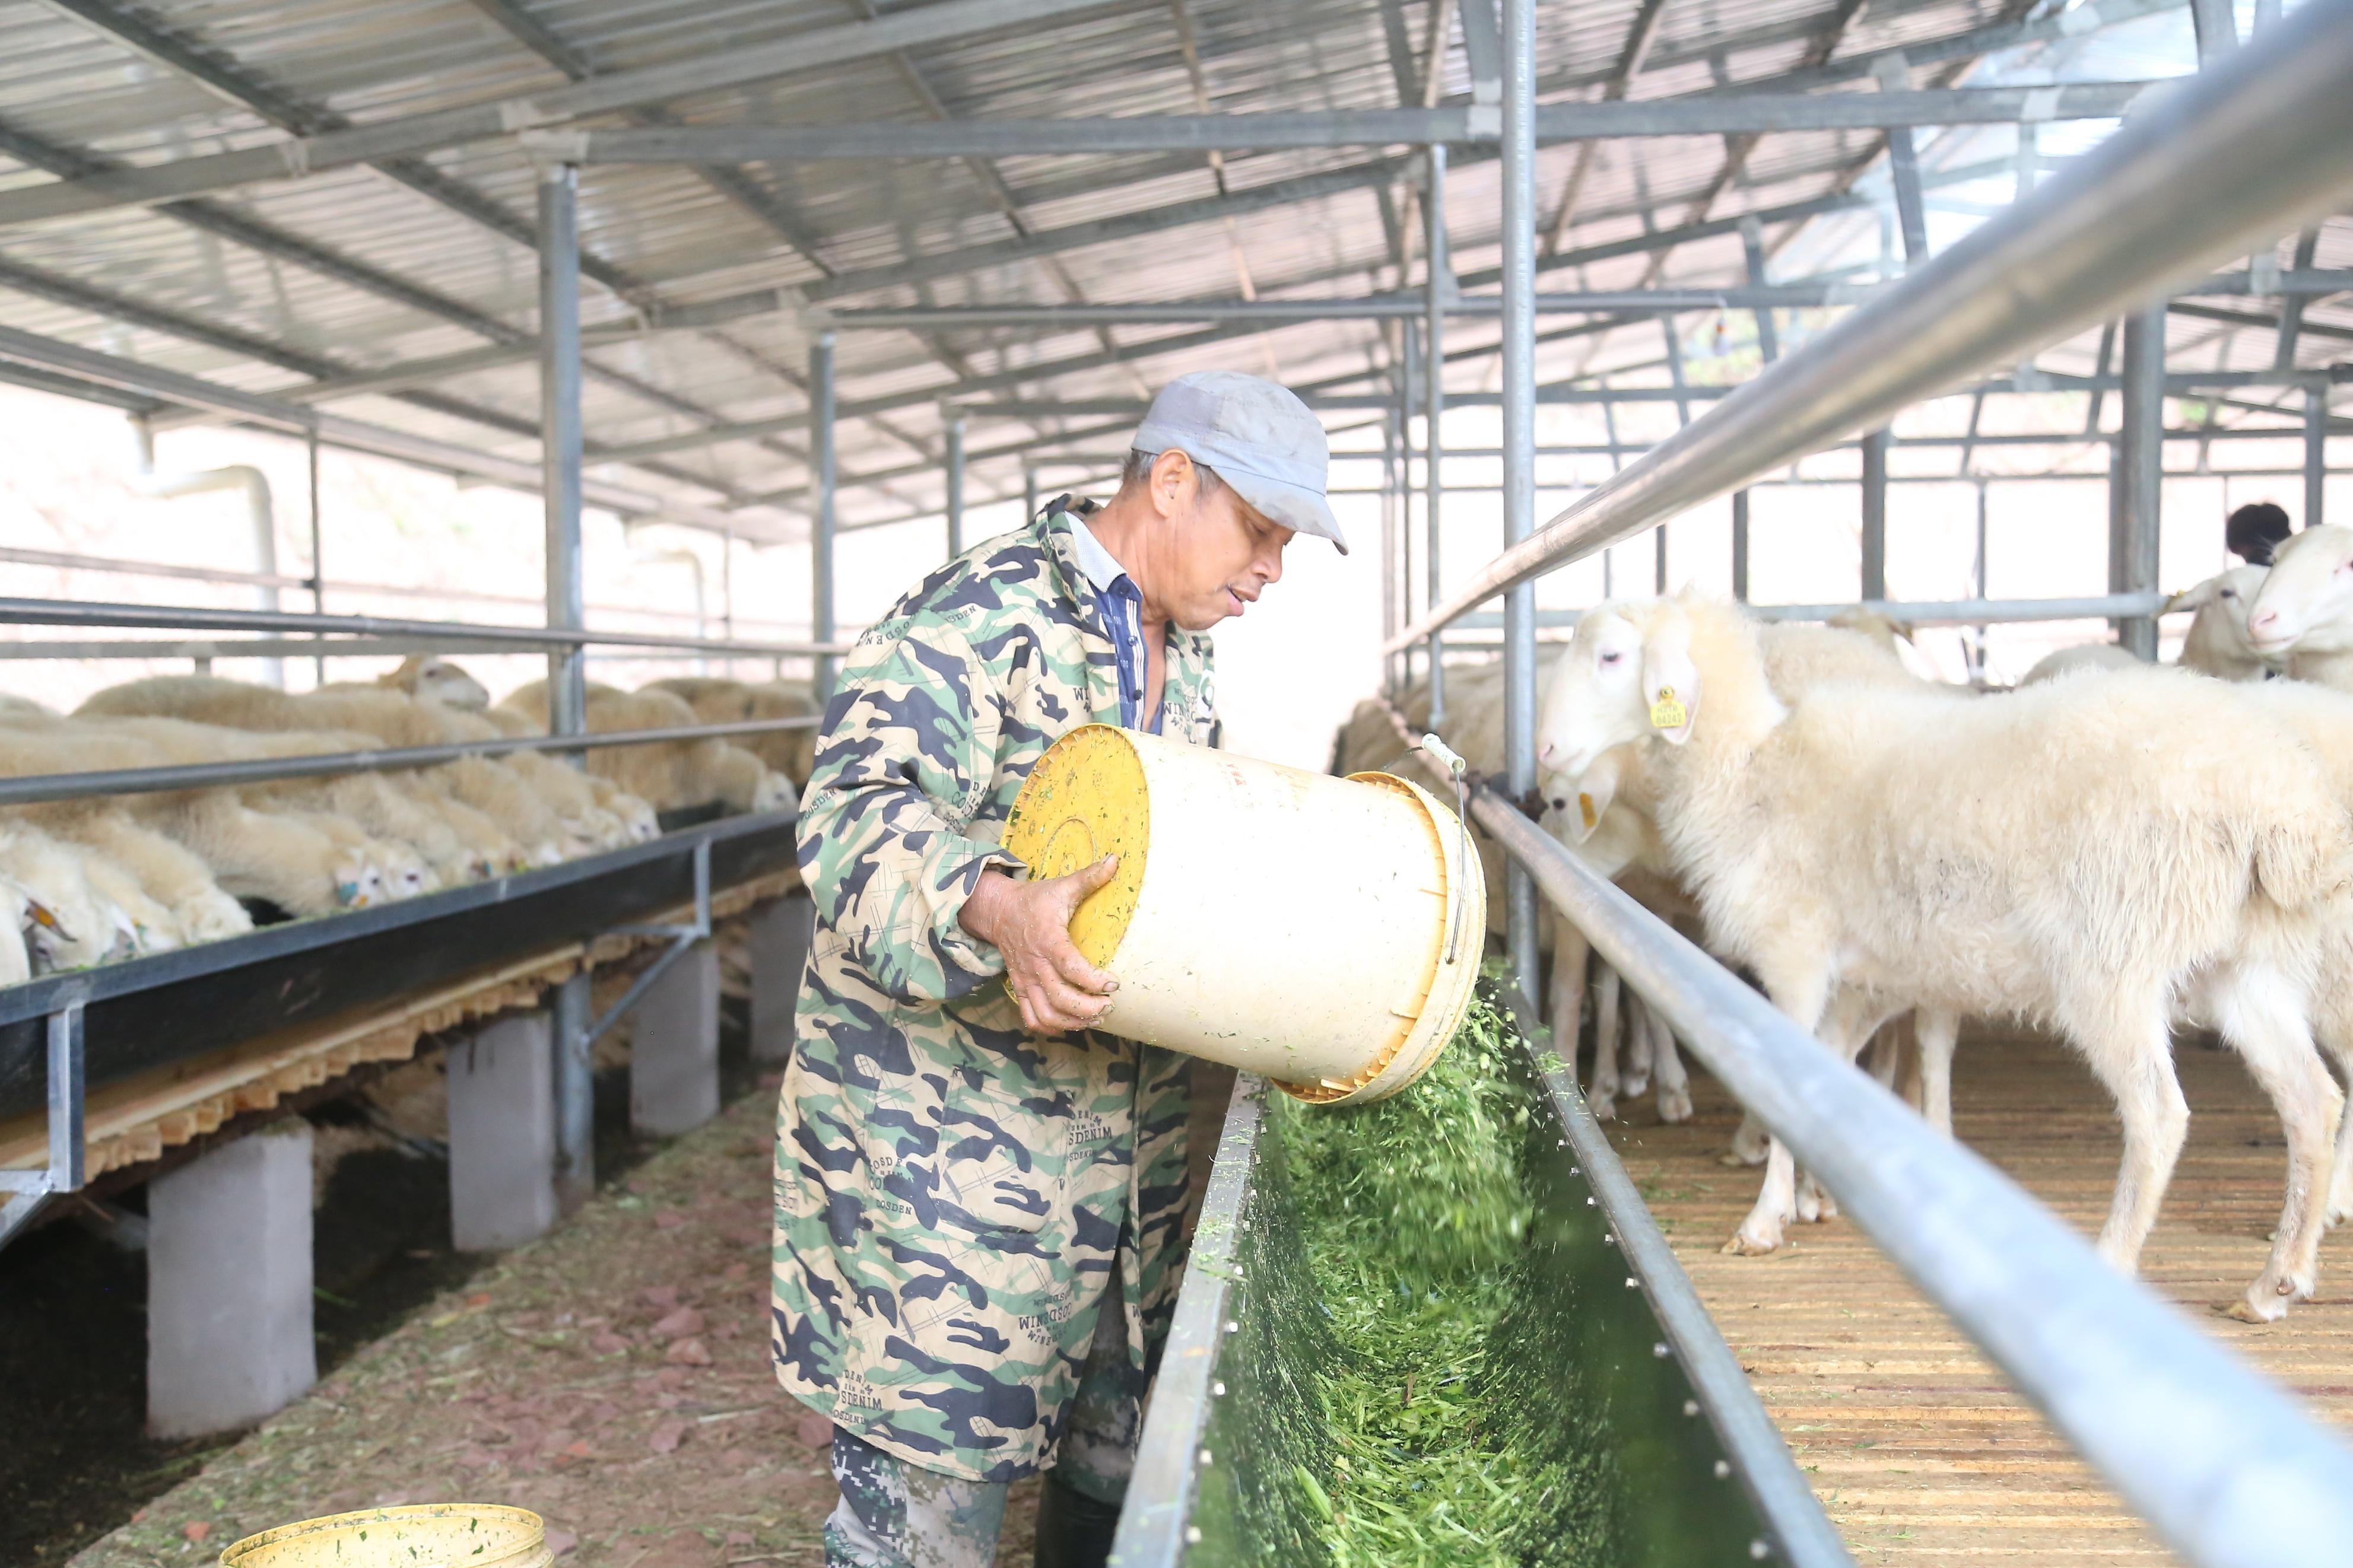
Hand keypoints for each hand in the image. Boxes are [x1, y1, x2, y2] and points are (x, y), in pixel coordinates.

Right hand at [958, 857, 1121, 1033]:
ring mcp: (1026, 980)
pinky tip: (1071, 1024)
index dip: (1093, 980)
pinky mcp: (1020, 988)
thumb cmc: (1035, 900)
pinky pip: (1031, 1018)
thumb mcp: (1062, 886)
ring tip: (1095, 1018)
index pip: (1070, 967)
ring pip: (1046, 1014)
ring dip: (1072, 1022)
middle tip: (1109, 1006)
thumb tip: (1116, 860)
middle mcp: (1035, 965)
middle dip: (1087, 1008)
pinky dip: (1051, 1027)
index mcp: (1048, 940)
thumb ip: (1089, 877)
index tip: (1113, 983)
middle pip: (1059, 998)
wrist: (998, 912)